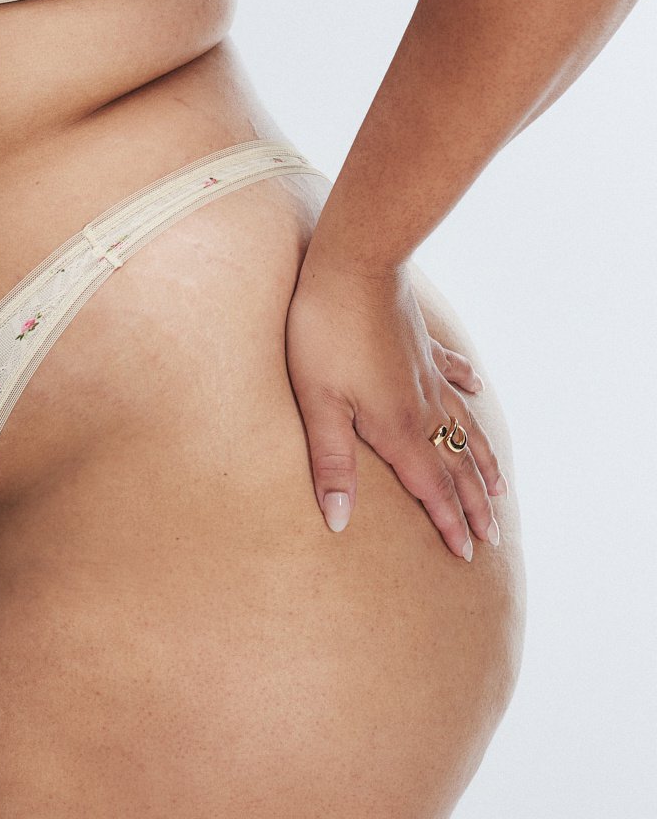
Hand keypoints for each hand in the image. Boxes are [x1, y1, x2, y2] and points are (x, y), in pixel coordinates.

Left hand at [284, 248, 506, 558]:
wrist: (354, 264)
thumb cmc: (325, 333)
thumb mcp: (318, 403)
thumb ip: (331, 462)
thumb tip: (338, 521)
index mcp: (397, 426)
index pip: (430, 487)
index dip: (448, 522)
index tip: (467, 554)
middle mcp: (422, 405)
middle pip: (454, 464)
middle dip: (473, 504)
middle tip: (492, 537)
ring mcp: (426, 371)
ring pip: (463, 424)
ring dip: (481, 458)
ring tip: (499, 485)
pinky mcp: (421, 342)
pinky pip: (452, 372)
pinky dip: (468, 387)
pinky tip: (477, 388)